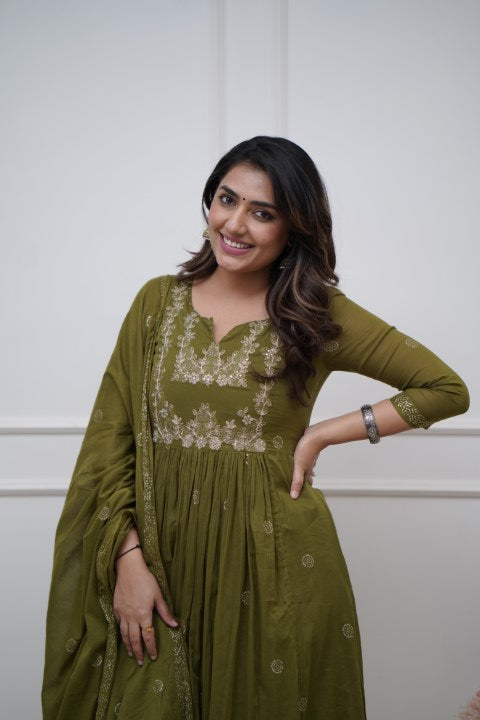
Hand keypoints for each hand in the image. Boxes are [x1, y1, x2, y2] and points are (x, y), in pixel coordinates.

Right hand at [113, 551, 177, 665]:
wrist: (128, 569)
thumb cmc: (146, 580)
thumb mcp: (158, 595)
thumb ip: (165, 612)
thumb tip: (175, 625)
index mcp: (144, 615)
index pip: (148, 636)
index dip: (151, 648)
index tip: (153, 657)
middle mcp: (132, 617)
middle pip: (134, 640)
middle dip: (138, 652)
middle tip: (141, 662)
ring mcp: (123, 614)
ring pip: (124, 635)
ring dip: (128, 646)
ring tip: (132, 654)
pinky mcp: (116, 609)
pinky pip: (118, 625)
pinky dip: (121, 634)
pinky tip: (123, 637)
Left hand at [290, 425, 326, 498]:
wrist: (317, 434)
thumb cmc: (307, 449)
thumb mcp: (299, 466)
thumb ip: (297, 480)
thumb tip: (294, 496)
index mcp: (307, 470)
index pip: (305, 483)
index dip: (302, 489)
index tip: (299, 495)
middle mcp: (309, 465)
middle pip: (305, 474)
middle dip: (301, 480)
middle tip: (296, 485)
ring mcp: (309, 457)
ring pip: (305, 465)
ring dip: (301, 469)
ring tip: (295, 472)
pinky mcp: (307, 448)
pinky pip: (303, 456)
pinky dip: (300, 459)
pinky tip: (296, 456)